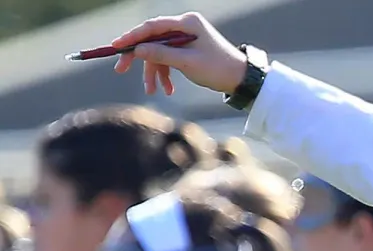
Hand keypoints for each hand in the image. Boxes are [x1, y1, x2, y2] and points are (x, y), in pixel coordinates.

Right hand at [111, 12, 246, 95]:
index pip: (152, 26)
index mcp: (187, 23)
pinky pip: (169, 59)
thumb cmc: (218, 69)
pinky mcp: (188, 49)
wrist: (242, 79)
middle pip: (152, 39)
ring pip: (159, 52)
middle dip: (139, 57)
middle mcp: (185, 26)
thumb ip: (162, 54)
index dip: (132, 36)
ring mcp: (186, 38)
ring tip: (152, 90)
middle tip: (121, 69)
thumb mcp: (188, 63)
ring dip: (154, 71)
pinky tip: (168, 90)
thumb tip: (137, 50)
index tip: (115, 47)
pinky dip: (165, 73)